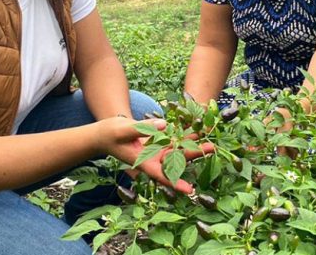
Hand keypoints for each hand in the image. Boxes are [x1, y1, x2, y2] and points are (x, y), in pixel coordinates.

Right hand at [100, 117, 214, 193]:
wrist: (104, 134)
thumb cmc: (109, 134)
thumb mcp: (123, 129)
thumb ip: (143, 127)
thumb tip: (165, 125)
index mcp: (143, 162)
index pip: (162, 175)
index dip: (176, 183)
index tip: (191, 191)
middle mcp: (152, 159)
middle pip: (176, 160)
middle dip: (194, 154)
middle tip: (211, 148)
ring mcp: (155, 151)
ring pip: (178, 150)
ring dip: (193, 144)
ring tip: (210, 140)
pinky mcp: (156, 142)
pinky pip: (173, 140)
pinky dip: (183, 135)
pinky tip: (196, 129)